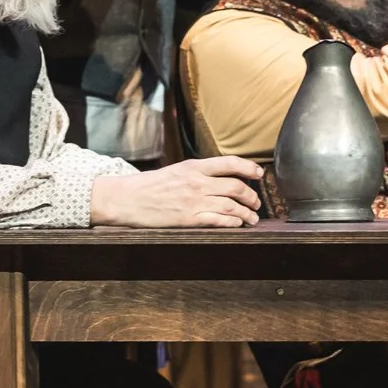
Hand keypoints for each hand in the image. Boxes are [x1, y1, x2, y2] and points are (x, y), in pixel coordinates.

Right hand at [90, 156, 264, 227]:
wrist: (126, 198)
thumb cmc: (148, 186)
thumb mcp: (175, 171)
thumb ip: (197, 173)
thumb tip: (219, 178)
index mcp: (193, 166)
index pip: (230, 163)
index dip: (249, 168)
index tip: (260, 174)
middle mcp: (197, 182)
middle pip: (236, 187)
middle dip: (252, 197)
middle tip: (256, 203)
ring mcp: (193, 201)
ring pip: (231, 206)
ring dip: (246, 213)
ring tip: (252, 219)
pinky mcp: (188, 219)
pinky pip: (218, 220)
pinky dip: (232, 223)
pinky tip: (237, 225)